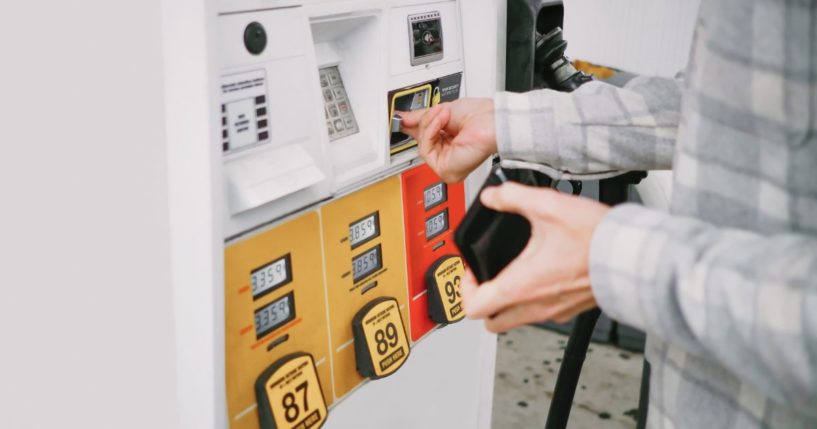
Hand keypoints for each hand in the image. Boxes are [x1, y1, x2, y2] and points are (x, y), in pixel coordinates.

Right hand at [398, 98, 496, 182]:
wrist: (491, 120)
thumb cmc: (480, 116)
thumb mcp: (443, 112)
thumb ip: (421, 118)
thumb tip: (403, 119)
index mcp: (449, 143)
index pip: (424, 138)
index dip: (414, 126)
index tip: (402, 118)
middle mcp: (448, 156)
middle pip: (420, 142)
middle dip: (425, 122)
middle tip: (434, 111)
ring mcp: (447, 164)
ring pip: (421, 146)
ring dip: (430, 125)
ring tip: (443, 115)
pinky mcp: (445, 170)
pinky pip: (425, 150)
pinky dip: (431, 132)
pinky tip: (442, 123)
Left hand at [460, 182, 609, 332]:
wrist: (632, 255)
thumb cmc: (595, 238)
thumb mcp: (547, 206)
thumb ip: (513, 198)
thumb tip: (494, 196)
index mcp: (520, 286)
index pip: (473, 307)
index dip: (464, 288)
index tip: (471, 269)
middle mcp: (534, 306)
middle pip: (492, 322)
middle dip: (482, 300)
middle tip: (486, 276)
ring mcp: (553, 312)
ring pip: (515, 320)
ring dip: (506, 302)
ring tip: (512, 272)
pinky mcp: (570, 309)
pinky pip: (540, 313)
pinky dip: (531, 300)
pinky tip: (541, 274)